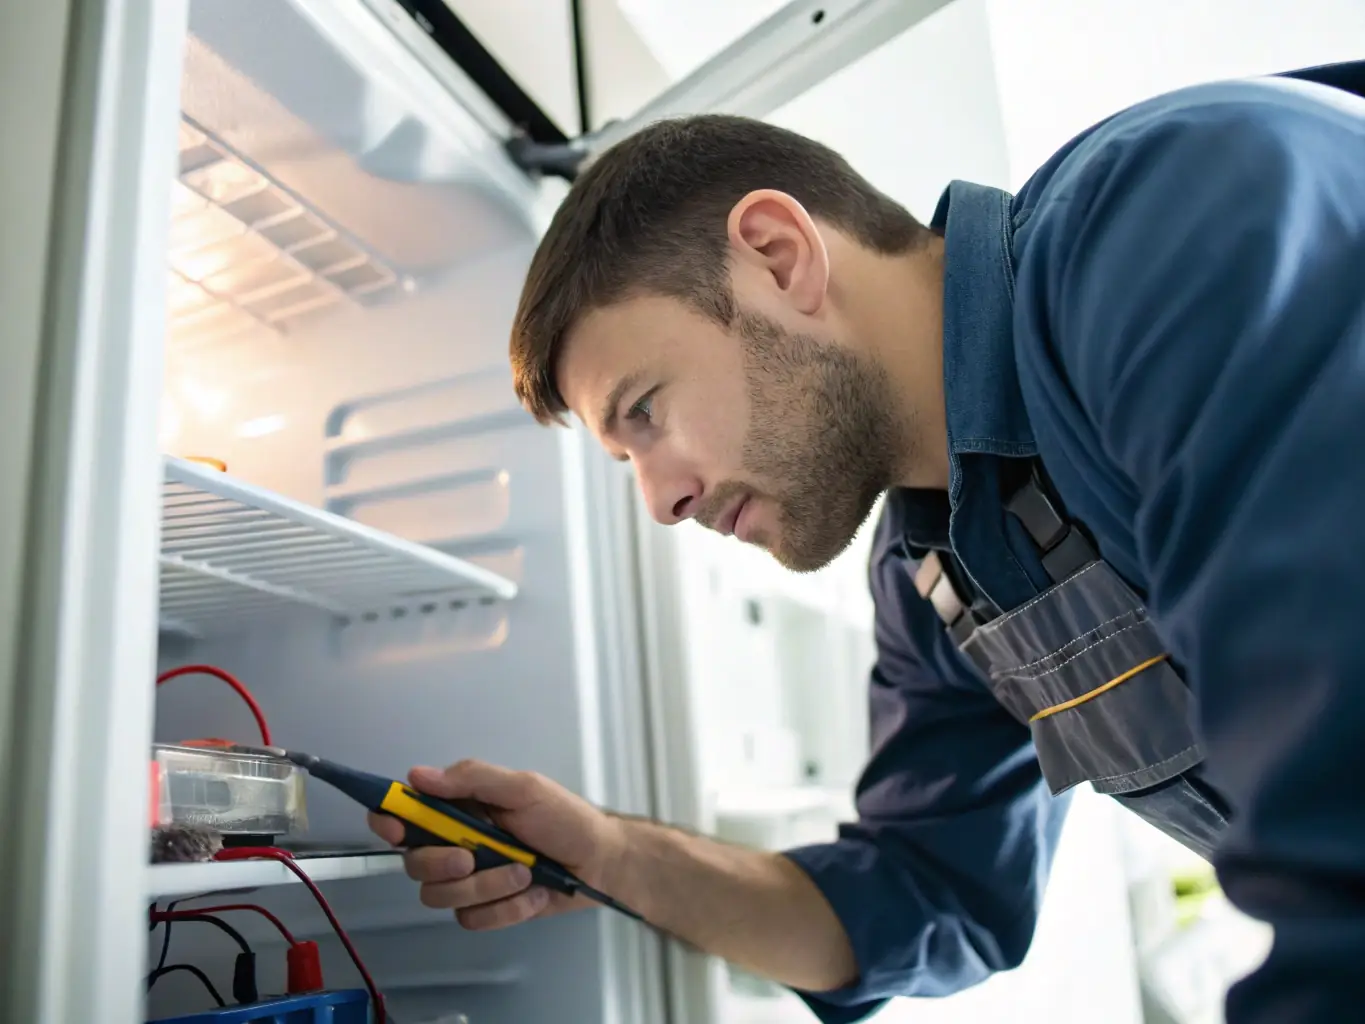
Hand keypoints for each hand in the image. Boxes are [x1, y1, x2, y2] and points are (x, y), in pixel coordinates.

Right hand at [368, 760, 625, 929]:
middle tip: (474, 856)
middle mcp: (457, 842)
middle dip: (442, 864)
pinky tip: (531, 892)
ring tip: (524, 871)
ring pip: (442, 897)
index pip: (405, 813)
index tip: (395, 828)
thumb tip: (419, 776)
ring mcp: (471, 879)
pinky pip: (472, 919)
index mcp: (460, 809)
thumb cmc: (565, 818)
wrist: (601, 862)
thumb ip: (471, 779)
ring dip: (487, 887)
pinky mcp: (487, 908)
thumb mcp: (523, 788)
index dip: (389, 821)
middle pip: (415, 864)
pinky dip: (506, 908)